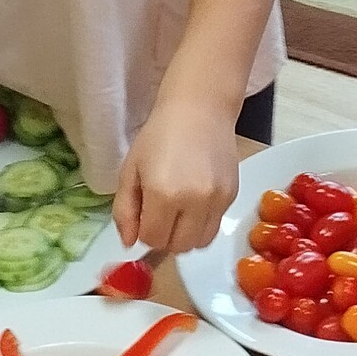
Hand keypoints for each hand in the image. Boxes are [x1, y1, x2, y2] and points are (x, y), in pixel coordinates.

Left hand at [112, 96, 238, 254]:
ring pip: (200, 243)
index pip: (152, 239)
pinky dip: (201, 223)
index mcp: (163, 193)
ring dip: (185, 236)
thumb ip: (124, 211)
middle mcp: (194, 200)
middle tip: (159, 216)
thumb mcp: (130, 170)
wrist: (198, 109)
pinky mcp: (232, 195)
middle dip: (164, 238)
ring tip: (178, 213)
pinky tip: (194, 201)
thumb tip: (129, 242)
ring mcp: (217, 199)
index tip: (144, 215)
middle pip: (178, 247)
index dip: (144, 232)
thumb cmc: (159, 135)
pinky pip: (215, 226)